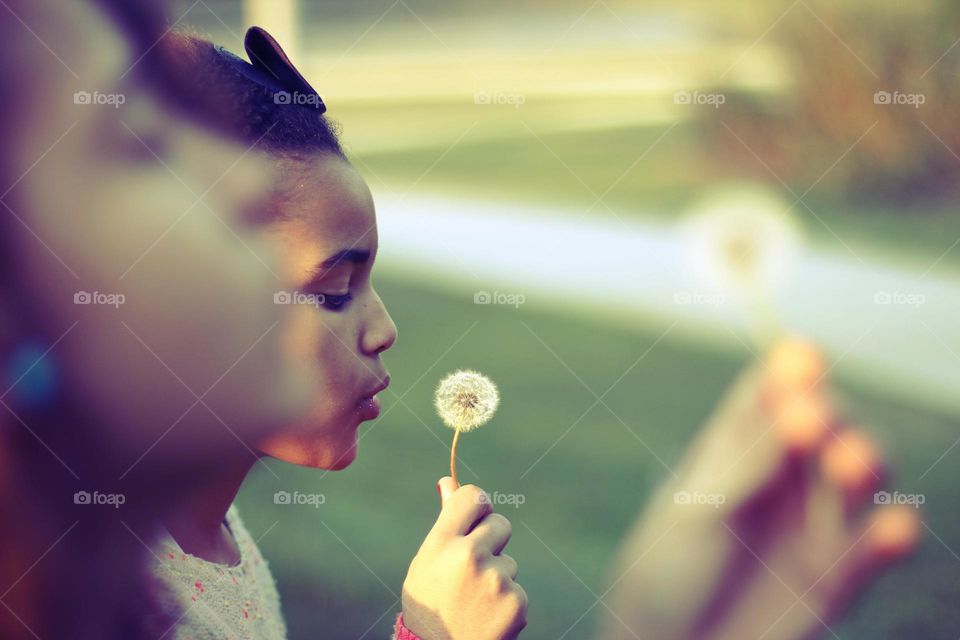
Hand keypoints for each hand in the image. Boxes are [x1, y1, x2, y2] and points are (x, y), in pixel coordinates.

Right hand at [401, 477, 527, 639]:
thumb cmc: (429, 604)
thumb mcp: (426, 561)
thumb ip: (444, 522)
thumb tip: (447, 480)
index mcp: (442, 543)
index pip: (473, 496)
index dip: (477, 506)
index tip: (475, 519)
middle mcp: (470, 556)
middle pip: (500, 524)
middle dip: (492, 541)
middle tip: (471, 569)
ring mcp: (496, 580)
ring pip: (508, 561)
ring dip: (497, 577)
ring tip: (473, 602)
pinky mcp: (517, 602)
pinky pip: (517, 588)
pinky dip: (506, 602)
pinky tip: (486, 617)